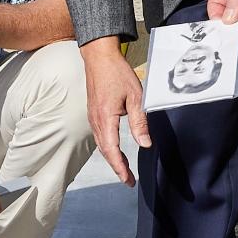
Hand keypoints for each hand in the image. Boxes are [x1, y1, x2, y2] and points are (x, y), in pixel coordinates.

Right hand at [81, 37, 150, 187]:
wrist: (99, 57)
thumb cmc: (117, 73)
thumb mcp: (136, 96)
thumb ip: (139, 122)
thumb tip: (145, 144)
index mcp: (106, 118)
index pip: (112, 150)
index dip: (120, 167)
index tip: (128, 180)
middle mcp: (96, 120)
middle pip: (105, 151)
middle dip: (117, 167)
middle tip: (128, 180)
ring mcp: (93, 117)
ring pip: (102, 145)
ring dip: (113, 159)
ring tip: (125, 169)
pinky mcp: (94, 113)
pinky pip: (100, 136)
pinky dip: (108, 148)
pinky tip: (116, 150)